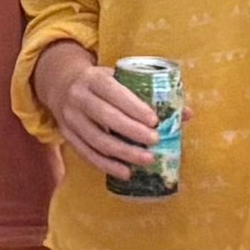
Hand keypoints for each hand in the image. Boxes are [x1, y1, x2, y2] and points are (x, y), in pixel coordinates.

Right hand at [35, 42, 162, 178]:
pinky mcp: (67, 135)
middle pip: (105, 117)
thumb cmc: (102, 83)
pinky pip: (87, 153)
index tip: (154, 120)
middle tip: (155, 141)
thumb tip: (186, 114)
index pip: (114, 92)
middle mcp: (79, 97)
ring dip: (123, 153)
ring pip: (96, 139)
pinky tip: (125, 172)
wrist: (62, 84)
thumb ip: (149, 93)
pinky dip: (106, 165)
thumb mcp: (119, 78)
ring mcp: (70, 118)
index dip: (134, 107)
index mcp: (94, 79)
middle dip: (132, 131)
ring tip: (146, 159)